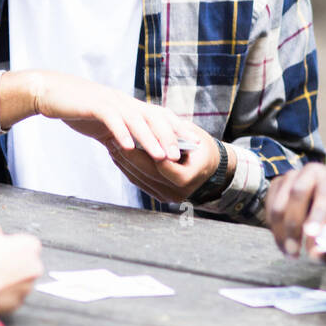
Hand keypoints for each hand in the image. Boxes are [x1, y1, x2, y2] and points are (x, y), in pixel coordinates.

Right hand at [0, 231, 43, 316]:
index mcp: (31, 245)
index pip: (25, 243)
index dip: (10, 246)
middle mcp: (35, 266)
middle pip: (25, 263)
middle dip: (12, 264)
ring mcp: (28, 287)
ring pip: (19, 281)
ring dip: (8, 280)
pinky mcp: (18, 303)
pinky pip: (11, 296)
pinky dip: (3, 294)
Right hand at [16, 70, 185, 162]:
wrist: (50, 92)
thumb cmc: (78, 109)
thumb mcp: (104, 122)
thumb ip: (120, 133)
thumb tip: (135, 151)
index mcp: (129, 106)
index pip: (159, 116)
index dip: (177, 129)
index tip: (193, 143)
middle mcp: (124, 102)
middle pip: (154, 117)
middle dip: (169, 136)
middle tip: (180, 155)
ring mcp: (110, 102)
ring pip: (136, 120)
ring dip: (150, 139)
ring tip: (161, 156)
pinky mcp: (94, 105)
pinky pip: (111, 119)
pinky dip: (121, 132)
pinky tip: (128, 147)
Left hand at [102, 119, 229, 204]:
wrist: (212, 169)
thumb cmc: (202, 148)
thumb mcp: (192, 138)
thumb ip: (170, 136)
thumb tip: (146, 129)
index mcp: (187, 178)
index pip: (160, 163)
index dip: (143, 148)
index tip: (129, 132)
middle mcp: (176, 192)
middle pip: (146, 172)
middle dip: (128, 154)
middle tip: (113, 137)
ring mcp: (166, 197)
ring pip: (139, 179)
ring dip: (124, 162)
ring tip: (112, 144)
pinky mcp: (159, 196)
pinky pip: (139, 182)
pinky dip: (128, 168)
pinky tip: (119, 155)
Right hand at [266, 165, 325, 258]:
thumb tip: (321, 248)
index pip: (325, 194)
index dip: (318, 215)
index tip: (312, 235)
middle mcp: (310, 172)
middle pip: (296, 195)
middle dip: (293, 226)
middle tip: (295, 252)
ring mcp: (290, 176)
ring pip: (278, 205)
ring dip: (280, 233)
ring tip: (289, 254)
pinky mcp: (276, 185)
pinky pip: (269, 209)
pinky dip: (274, 230)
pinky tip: (283, 245)